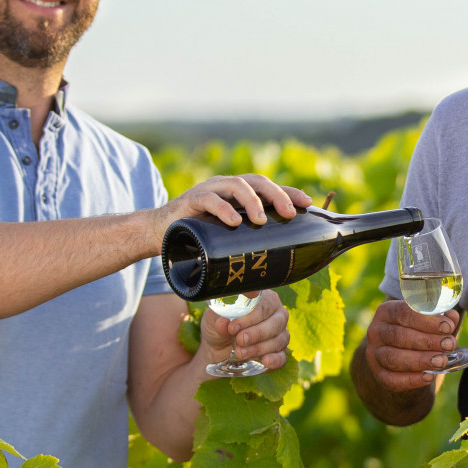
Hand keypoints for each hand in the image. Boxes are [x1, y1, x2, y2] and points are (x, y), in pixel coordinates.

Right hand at [149, 174, 310, 251]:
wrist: (159, 235)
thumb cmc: (197, 240)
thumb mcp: (224, 244)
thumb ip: (241, 256)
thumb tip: (263, 285)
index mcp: (239, 195)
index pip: (269, 188)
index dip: (289, 193)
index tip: (308, 205)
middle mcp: (226, 187)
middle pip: (258, 182)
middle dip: (277, 195)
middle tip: (290, 214)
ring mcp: (209, 190)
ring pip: (236, 185)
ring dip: (252, 201)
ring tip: (262, 219)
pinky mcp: (191, 200)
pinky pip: (209, 200)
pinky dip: (223, 209)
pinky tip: (234, 221)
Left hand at [200, 291, 289, 371]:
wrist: (217, 349)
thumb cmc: (219, 325)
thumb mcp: (213, 319)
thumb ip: (218, 318)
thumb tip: (223, 322)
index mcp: (263, 299)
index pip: (264, 304)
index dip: (250, 317)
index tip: (233, 327)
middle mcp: (276, 314)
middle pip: (276, 322)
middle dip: (257, 333)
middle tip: (239, 340)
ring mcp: (280, 333)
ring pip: (279, 340)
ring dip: (259, 347)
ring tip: (240, 352)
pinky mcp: (278, 353)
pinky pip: (282, 357)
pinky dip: (275, 360)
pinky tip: (265, 361)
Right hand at [364, 299, 461, 390]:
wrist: (407, 359)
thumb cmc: (420, 333)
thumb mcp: (430, 321)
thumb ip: (441, 317)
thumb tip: (452, 317)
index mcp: (387, 312)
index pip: (403, 312)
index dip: (426, 320)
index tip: (448, 326)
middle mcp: (376, 332)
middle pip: (398, 336)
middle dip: (427, 341)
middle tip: (449, 344)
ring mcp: (375, 355)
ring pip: (393, 358)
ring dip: (420, 360)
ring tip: (442, 361)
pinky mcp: (379, 375)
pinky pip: (392, 380)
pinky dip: (411, 379)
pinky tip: (429, 376)